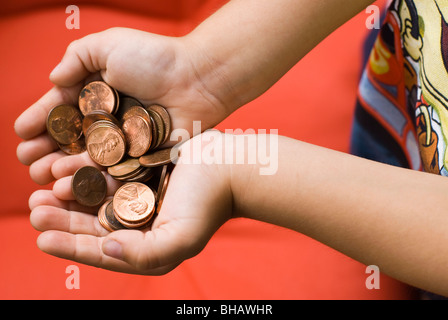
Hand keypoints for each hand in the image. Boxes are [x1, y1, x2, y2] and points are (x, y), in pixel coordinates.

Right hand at [15, 27, 233, 184]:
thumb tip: (53, 80)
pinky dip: (93, 179)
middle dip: (47, 150)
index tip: (22, 132)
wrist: (196, 79)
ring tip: (43, 175)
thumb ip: (76, 58)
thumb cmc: (154, 59)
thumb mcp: (108, 45)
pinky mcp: (142, 158)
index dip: (41, 121)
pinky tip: (74, 185)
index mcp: (98, 94)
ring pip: (88, 159)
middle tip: (29, 161)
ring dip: (63, 169)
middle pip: (71, 140)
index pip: (63, 110)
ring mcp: (125, 142)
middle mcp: (108, 120)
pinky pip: (114, 171)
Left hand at [29, 132, 232, 273]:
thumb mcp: (181, 238)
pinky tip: (65, 167)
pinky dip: (83, 173)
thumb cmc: (209, 203)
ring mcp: (135, 197)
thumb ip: (144, 254)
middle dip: (61, 220)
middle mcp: (137, 225)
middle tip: (35, 208)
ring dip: (67, 197)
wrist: (229, 166)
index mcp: (145, 247)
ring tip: (41, 191)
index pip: (101, 252)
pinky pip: (104, 176)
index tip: (42, 238)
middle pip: (90, 226)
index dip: (70, 247)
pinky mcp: (136, 173)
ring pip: (92, 201)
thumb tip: (104, 249)